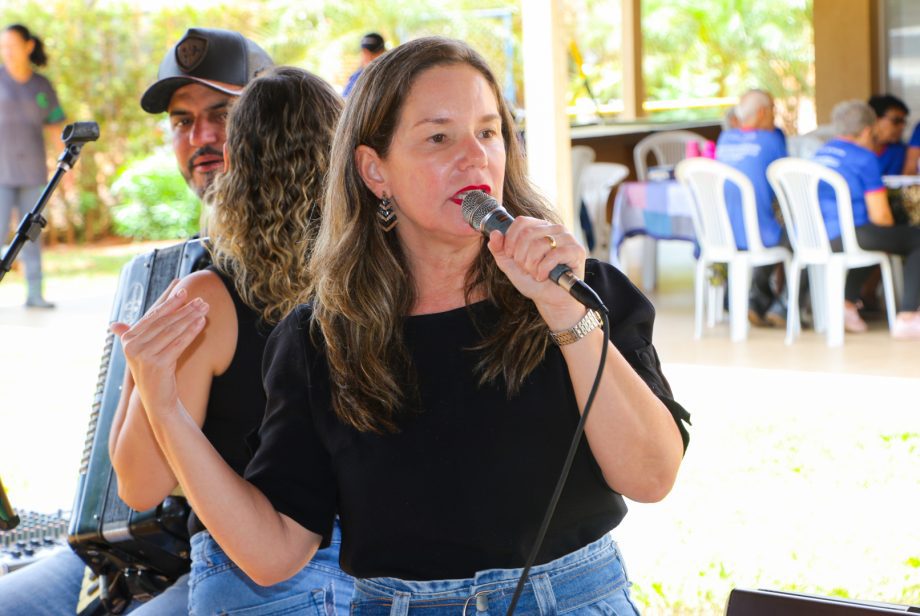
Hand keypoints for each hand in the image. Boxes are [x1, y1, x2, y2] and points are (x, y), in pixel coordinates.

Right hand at [110, 280, 209, 414]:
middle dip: (183, 309)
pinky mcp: (157, 364)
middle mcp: (132, 346)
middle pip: (164, 322)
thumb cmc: (153, 373)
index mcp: (128, 340)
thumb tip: (113, 324)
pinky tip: (202, 323)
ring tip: (204, 307)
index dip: (168, 302)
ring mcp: (143, 355)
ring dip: (190, 317)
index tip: (182, 289)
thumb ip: (133, 334)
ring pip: (172, 331)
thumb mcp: (142, 352)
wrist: (157, 400)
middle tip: (200, 299)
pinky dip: (191, 331)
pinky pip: (178, 343)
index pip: (152, 316)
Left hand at [486, 216, 586, 328]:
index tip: (511, 256)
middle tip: (526, 268)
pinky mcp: (576, 250)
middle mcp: (554, 229)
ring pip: (540, 244)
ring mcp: (567, 238)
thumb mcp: (510, 265)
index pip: (521, 222)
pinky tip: (543, 276)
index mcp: (539, 227)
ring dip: (532, 265)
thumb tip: (494, 234)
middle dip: (521, 257)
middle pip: (527, 234)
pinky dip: (544, 269)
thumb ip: (499, 250)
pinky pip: (554, 255)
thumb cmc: (532, 280)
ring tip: (536, 273)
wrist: (550, 299)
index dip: (511, 240)